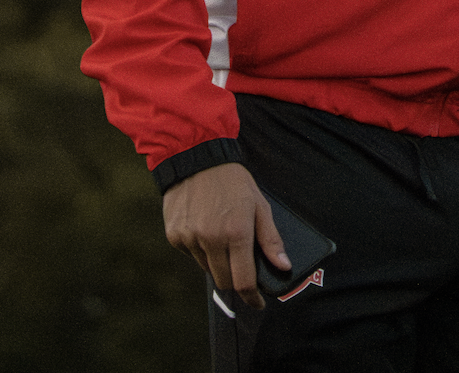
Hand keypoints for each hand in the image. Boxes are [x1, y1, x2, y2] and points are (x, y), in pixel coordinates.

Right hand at [162, 161, 290, 308]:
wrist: (195, 156)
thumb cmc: (232, 180)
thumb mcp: (259, 204)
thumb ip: (271, 238)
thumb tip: (283, 266)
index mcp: (236, 232)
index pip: (244, 281)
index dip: (252, 297)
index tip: (257, 303)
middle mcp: (211, 239)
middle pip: (224, 280)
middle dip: (235, 279)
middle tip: (241, 265)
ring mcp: (190, 238)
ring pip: (206, 268)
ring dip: (217, 262)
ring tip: (222, 235)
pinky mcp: (174, 236)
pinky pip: (190, 254)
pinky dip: (200, 249)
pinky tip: (204, 226)